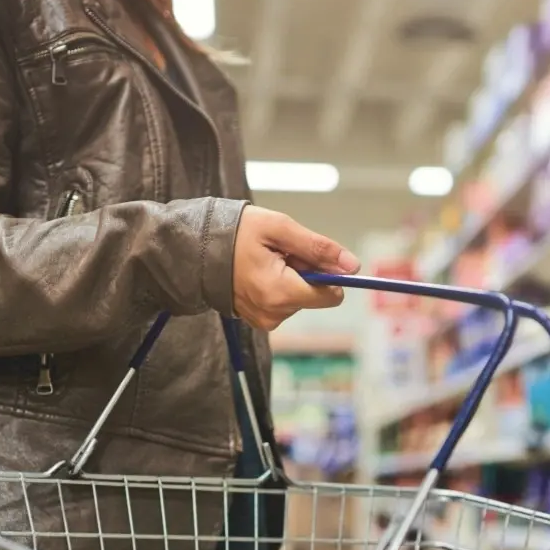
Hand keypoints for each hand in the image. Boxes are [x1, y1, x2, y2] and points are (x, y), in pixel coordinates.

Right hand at [233, 207, 359, 331]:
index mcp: (280, 293)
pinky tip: (260, 272)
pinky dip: (278, 287)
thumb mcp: (281, 229)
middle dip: (305, 273)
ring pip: (299, 300)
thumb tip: (352, 266)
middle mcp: (274, 314)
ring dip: (291, 279)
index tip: (310, 256)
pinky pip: (283, 304)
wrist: (196, 248)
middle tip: (279, 254)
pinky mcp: (258, 320)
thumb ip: (318, 249)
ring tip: (266, 261)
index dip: (328, 274)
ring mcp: (264, 320)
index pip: (330, 296)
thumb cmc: (237, 232)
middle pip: (314, 297)